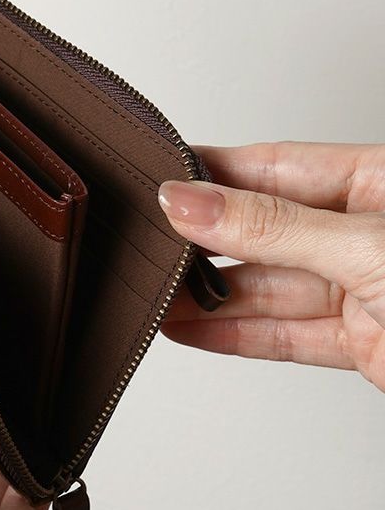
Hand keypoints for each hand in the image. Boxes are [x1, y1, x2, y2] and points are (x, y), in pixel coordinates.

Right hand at [158, 142, 384, 390]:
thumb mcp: (365, 246)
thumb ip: (272, 227)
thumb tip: (191, 202)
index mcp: (379, 183)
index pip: (276, 166)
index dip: (215, 173)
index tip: (158, 177)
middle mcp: (366, 233)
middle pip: (264, 230)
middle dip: (204, 241)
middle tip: (148, 241)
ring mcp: (364, 289)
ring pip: (268, 286)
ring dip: (209, 295)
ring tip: (155, 294)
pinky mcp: (361, 343)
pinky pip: (285, 334)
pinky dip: (235, 334)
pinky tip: (189, 327)